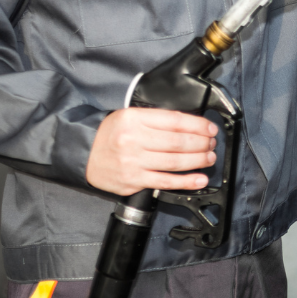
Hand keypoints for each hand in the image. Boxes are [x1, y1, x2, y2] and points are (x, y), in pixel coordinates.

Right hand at [86, 107, 217, 195]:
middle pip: (178, 142)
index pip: (175, 121)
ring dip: (198, 160)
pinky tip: (199, 179)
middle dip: (201, 143)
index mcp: (134, 118)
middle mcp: (134, 139)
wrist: (84, 155)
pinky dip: (186, 181)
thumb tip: (189, 125)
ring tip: (209, 158)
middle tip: (212, 143)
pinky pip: (165, 181)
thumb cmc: (110, 135)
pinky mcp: (134, 181)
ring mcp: (134, 162)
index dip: (198, 125)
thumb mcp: (130, 116)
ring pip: (175, 161)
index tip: (210, 128)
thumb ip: (156, 120)